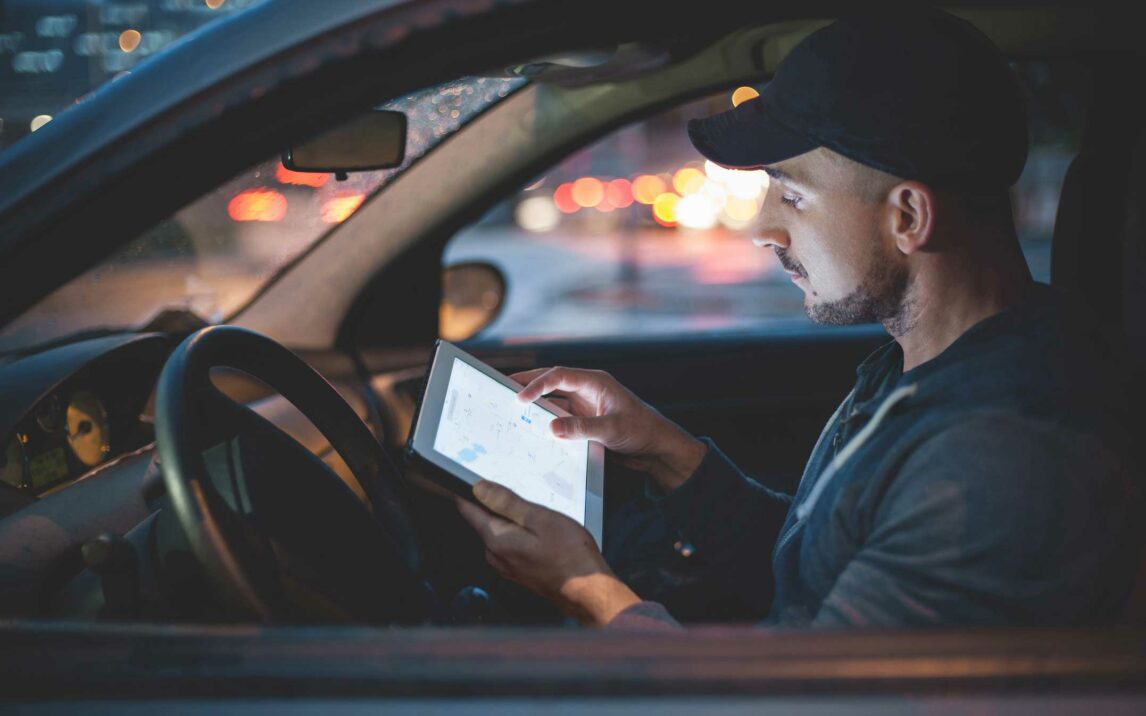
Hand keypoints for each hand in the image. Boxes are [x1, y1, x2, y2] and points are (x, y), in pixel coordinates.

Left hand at [456, 480, 640, 625]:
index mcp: (497, 540)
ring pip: (499, 532)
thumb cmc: (570, 556)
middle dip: (495, 504)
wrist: (588, 591)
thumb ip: (507, 503)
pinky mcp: (518, 571)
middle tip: (520, 493)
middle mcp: (495, 555)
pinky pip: (510, 544)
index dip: (466, 492)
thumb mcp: (540, 519)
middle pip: (484, 520)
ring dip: (512, 519)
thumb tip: (479, 489)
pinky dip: (520, 533)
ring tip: (537, 515)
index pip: (468, 510)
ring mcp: (506, 565)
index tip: (469, 479)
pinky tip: (541, 532)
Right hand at [511, 366, 706, 491]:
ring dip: (535, 403)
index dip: (537, 384)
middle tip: (503, 388)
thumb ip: (582, 429)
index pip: (559, 376)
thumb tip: (551, 428)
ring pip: (554, 399)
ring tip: (511, 407)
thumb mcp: (612, 429)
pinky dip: (546, 420)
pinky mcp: (585, 420)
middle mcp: (588, 390)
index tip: (519, 396)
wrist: (658, 448)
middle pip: (552, 382)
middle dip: (528, 384)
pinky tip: (532, 427)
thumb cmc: (643, 431)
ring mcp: (586, 405)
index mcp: (596, 382)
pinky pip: (560, 417)